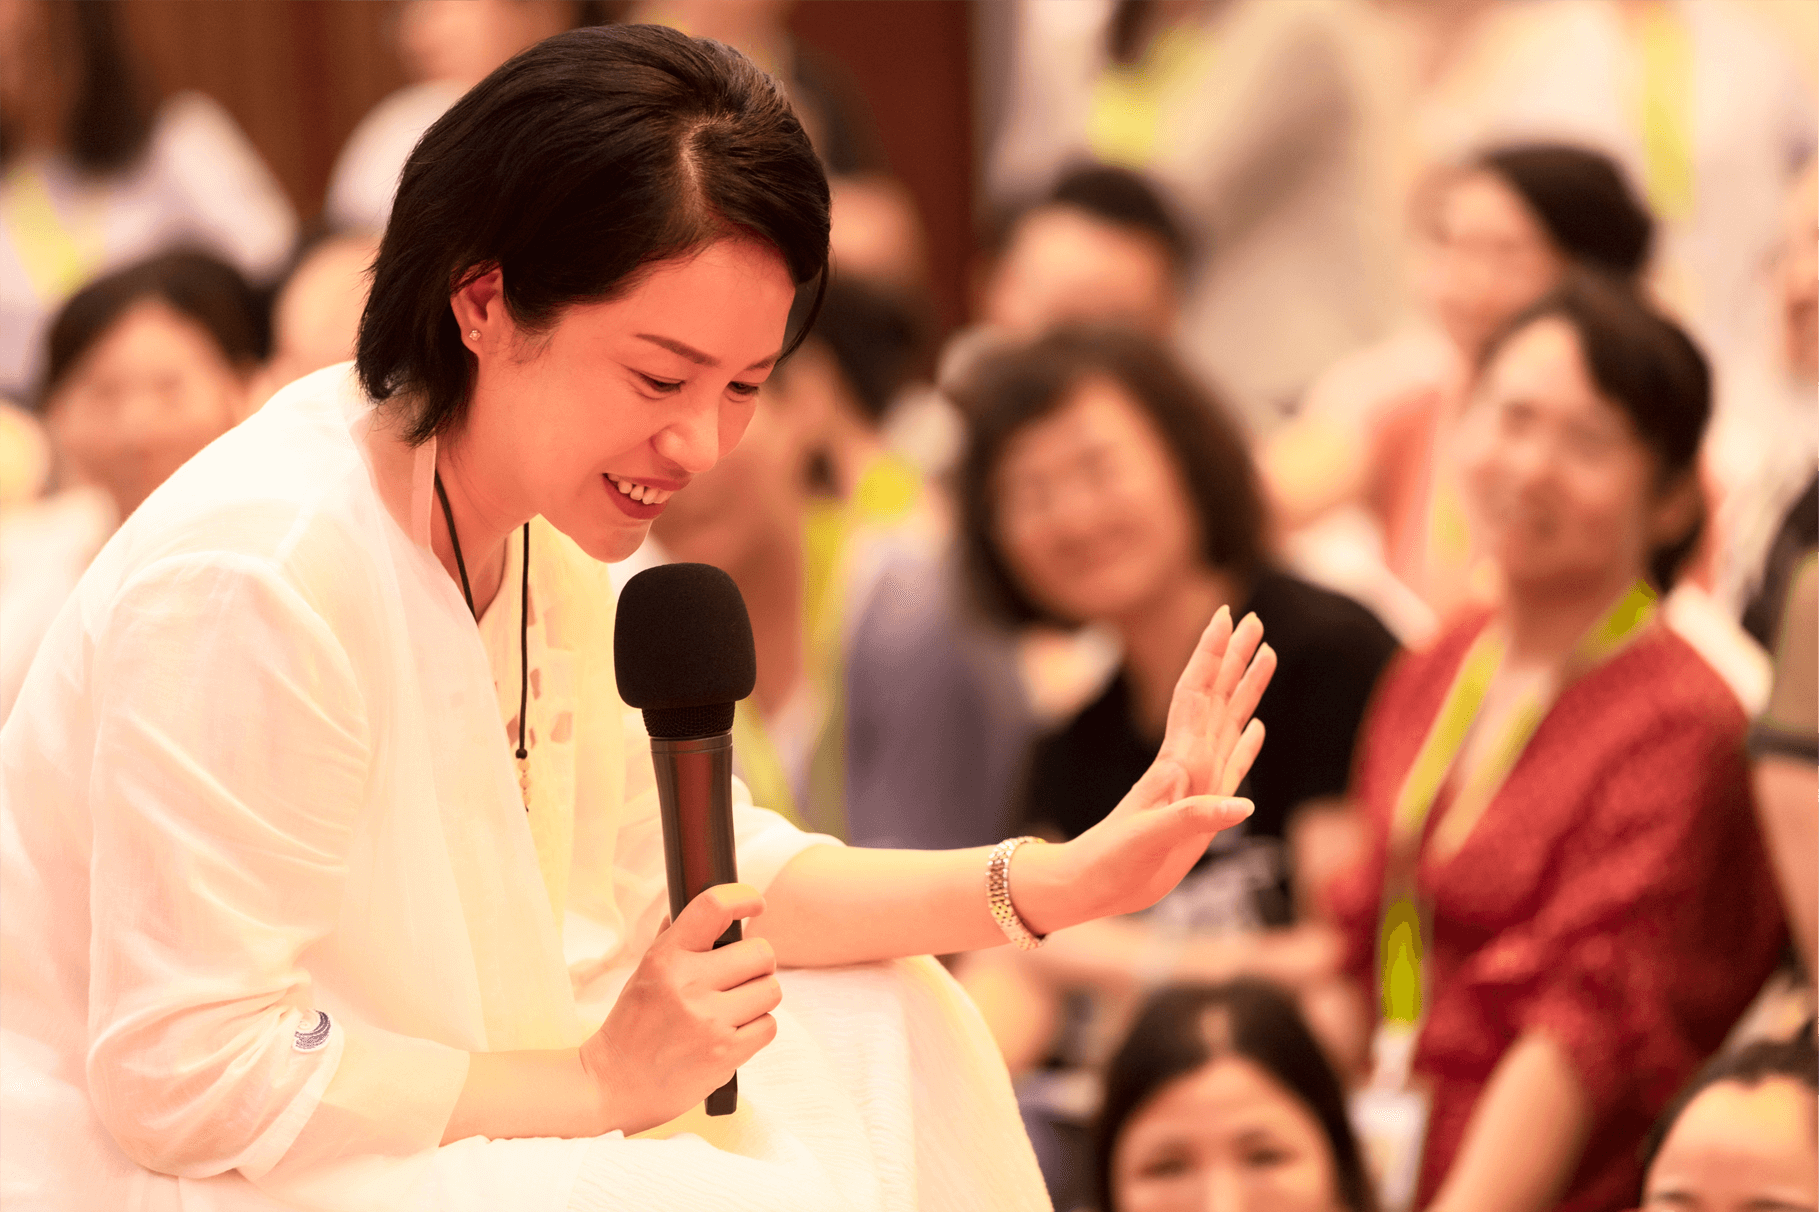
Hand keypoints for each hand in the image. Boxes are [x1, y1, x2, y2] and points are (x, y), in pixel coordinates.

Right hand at [578, 883, 780, 1134]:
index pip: (713, 907)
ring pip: (771, 989)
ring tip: (735, 1008)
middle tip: (739, 978)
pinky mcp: (725, 1053)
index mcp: (666, 957)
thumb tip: (708, 911)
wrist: (612, 1083)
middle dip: (756, 965)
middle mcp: (688, 984)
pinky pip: (769, 1026)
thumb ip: (674, 941)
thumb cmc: (631, 1025)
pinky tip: (733, 1033)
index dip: (743, 897)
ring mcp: (709, 1020)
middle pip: (761, 953)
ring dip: (759, 998)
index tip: (755, 904)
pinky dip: (757, 1029)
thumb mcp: (643, 974)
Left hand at [1020, 607, 1275, 931]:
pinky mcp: (1202, 808)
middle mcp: (1188, 762)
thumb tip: (1245, 805)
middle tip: (1256, 617)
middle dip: (1234, 655)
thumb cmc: (1111, 862)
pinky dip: (1247, 743)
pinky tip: (1257, 728)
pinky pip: (1231, 764)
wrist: (1090, 886)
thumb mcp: (1150, 839)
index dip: (1212, 654)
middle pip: (1215, 695)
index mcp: (1177, 762)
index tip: (1227, 615)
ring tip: (1268, 656)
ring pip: (1227, 722)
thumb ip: (1194, 819)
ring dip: (1246, 689)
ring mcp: (1196, 783)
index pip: (1197, 693)